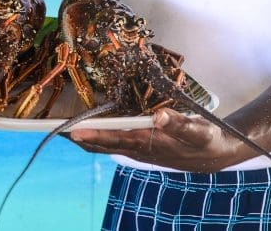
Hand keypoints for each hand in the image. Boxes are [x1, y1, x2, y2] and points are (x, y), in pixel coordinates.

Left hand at [68, 108, 244, 171]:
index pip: (115, 139)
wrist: (215, 153)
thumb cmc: (206, 140)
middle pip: (103, 145)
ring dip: (88, 138)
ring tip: (68, 128)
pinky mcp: (142, 146)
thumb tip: (157, 116)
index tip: (73, 131)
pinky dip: (101, 135)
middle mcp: (140, 149)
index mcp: (149, 144)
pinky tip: (94, 128)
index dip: (93, 135)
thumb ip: (178, 123)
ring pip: (107, 145)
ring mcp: (140, 149)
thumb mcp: (197, 130)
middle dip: (81, 138)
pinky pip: (115, 141)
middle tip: (56, 128)